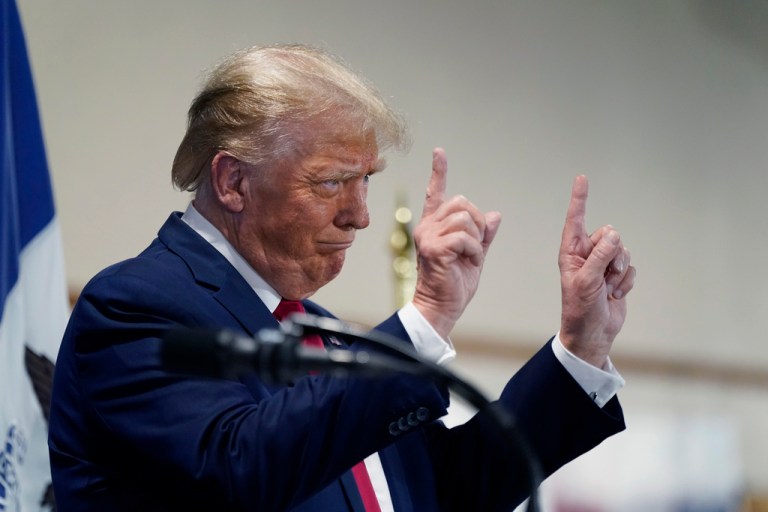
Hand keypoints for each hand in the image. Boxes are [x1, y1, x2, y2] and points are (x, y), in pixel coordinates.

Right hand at [411, 148, 501, 337]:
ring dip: (477, 240)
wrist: (442, 307)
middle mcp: (427, 227)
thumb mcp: (475, 256)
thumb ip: (484, 235)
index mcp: (436, 226)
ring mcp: (428, 236)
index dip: (438, 171)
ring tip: (469, 257)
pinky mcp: (433, 247)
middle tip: (475, 247)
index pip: (436, 193)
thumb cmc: (454, 284)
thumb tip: (496, 215)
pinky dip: (474, 251)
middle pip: (462, 203)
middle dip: (477, 223)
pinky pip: (465, 237)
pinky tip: (467, 263)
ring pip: (465, 219)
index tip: (439, 152)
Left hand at [559, 175, 635, 367]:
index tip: (582, 178)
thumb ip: (599, 256)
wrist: (592, 333)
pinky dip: (626, 281)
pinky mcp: (616, 275)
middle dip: (613, 254)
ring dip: (619, 271)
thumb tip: (614, 235)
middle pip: (610, 234)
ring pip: (622, 250)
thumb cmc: (580, 309)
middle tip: (605, 275)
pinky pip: (630, 266)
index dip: (580, 199)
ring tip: (608, 288)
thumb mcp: (586, 281)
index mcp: (570, 252)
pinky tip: (615, 294)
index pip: (575, 220)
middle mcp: (586, 254)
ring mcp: (602, 264)